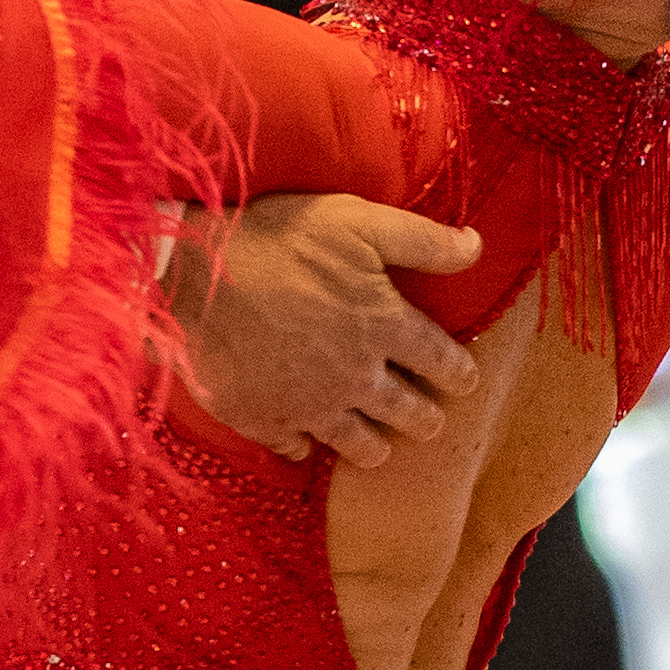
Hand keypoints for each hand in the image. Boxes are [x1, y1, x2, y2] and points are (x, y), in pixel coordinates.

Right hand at [171, 193, 487, 468]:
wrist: (192, 276)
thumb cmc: (275, 239)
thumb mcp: (356, 221)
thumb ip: (421, 239)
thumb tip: (477, 247)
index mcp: (384, 327)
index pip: (442, 361)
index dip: (459, 373)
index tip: (465, 380)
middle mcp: (355, 377)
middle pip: (407, 412)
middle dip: (425, 418)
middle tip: (430, 422)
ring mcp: (309, 406)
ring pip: (358, 443)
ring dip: (374, 446)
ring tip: (379, 448)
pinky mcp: (265, 420)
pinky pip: (295, 448)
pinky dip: (303, 448)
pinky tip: (303, 444)